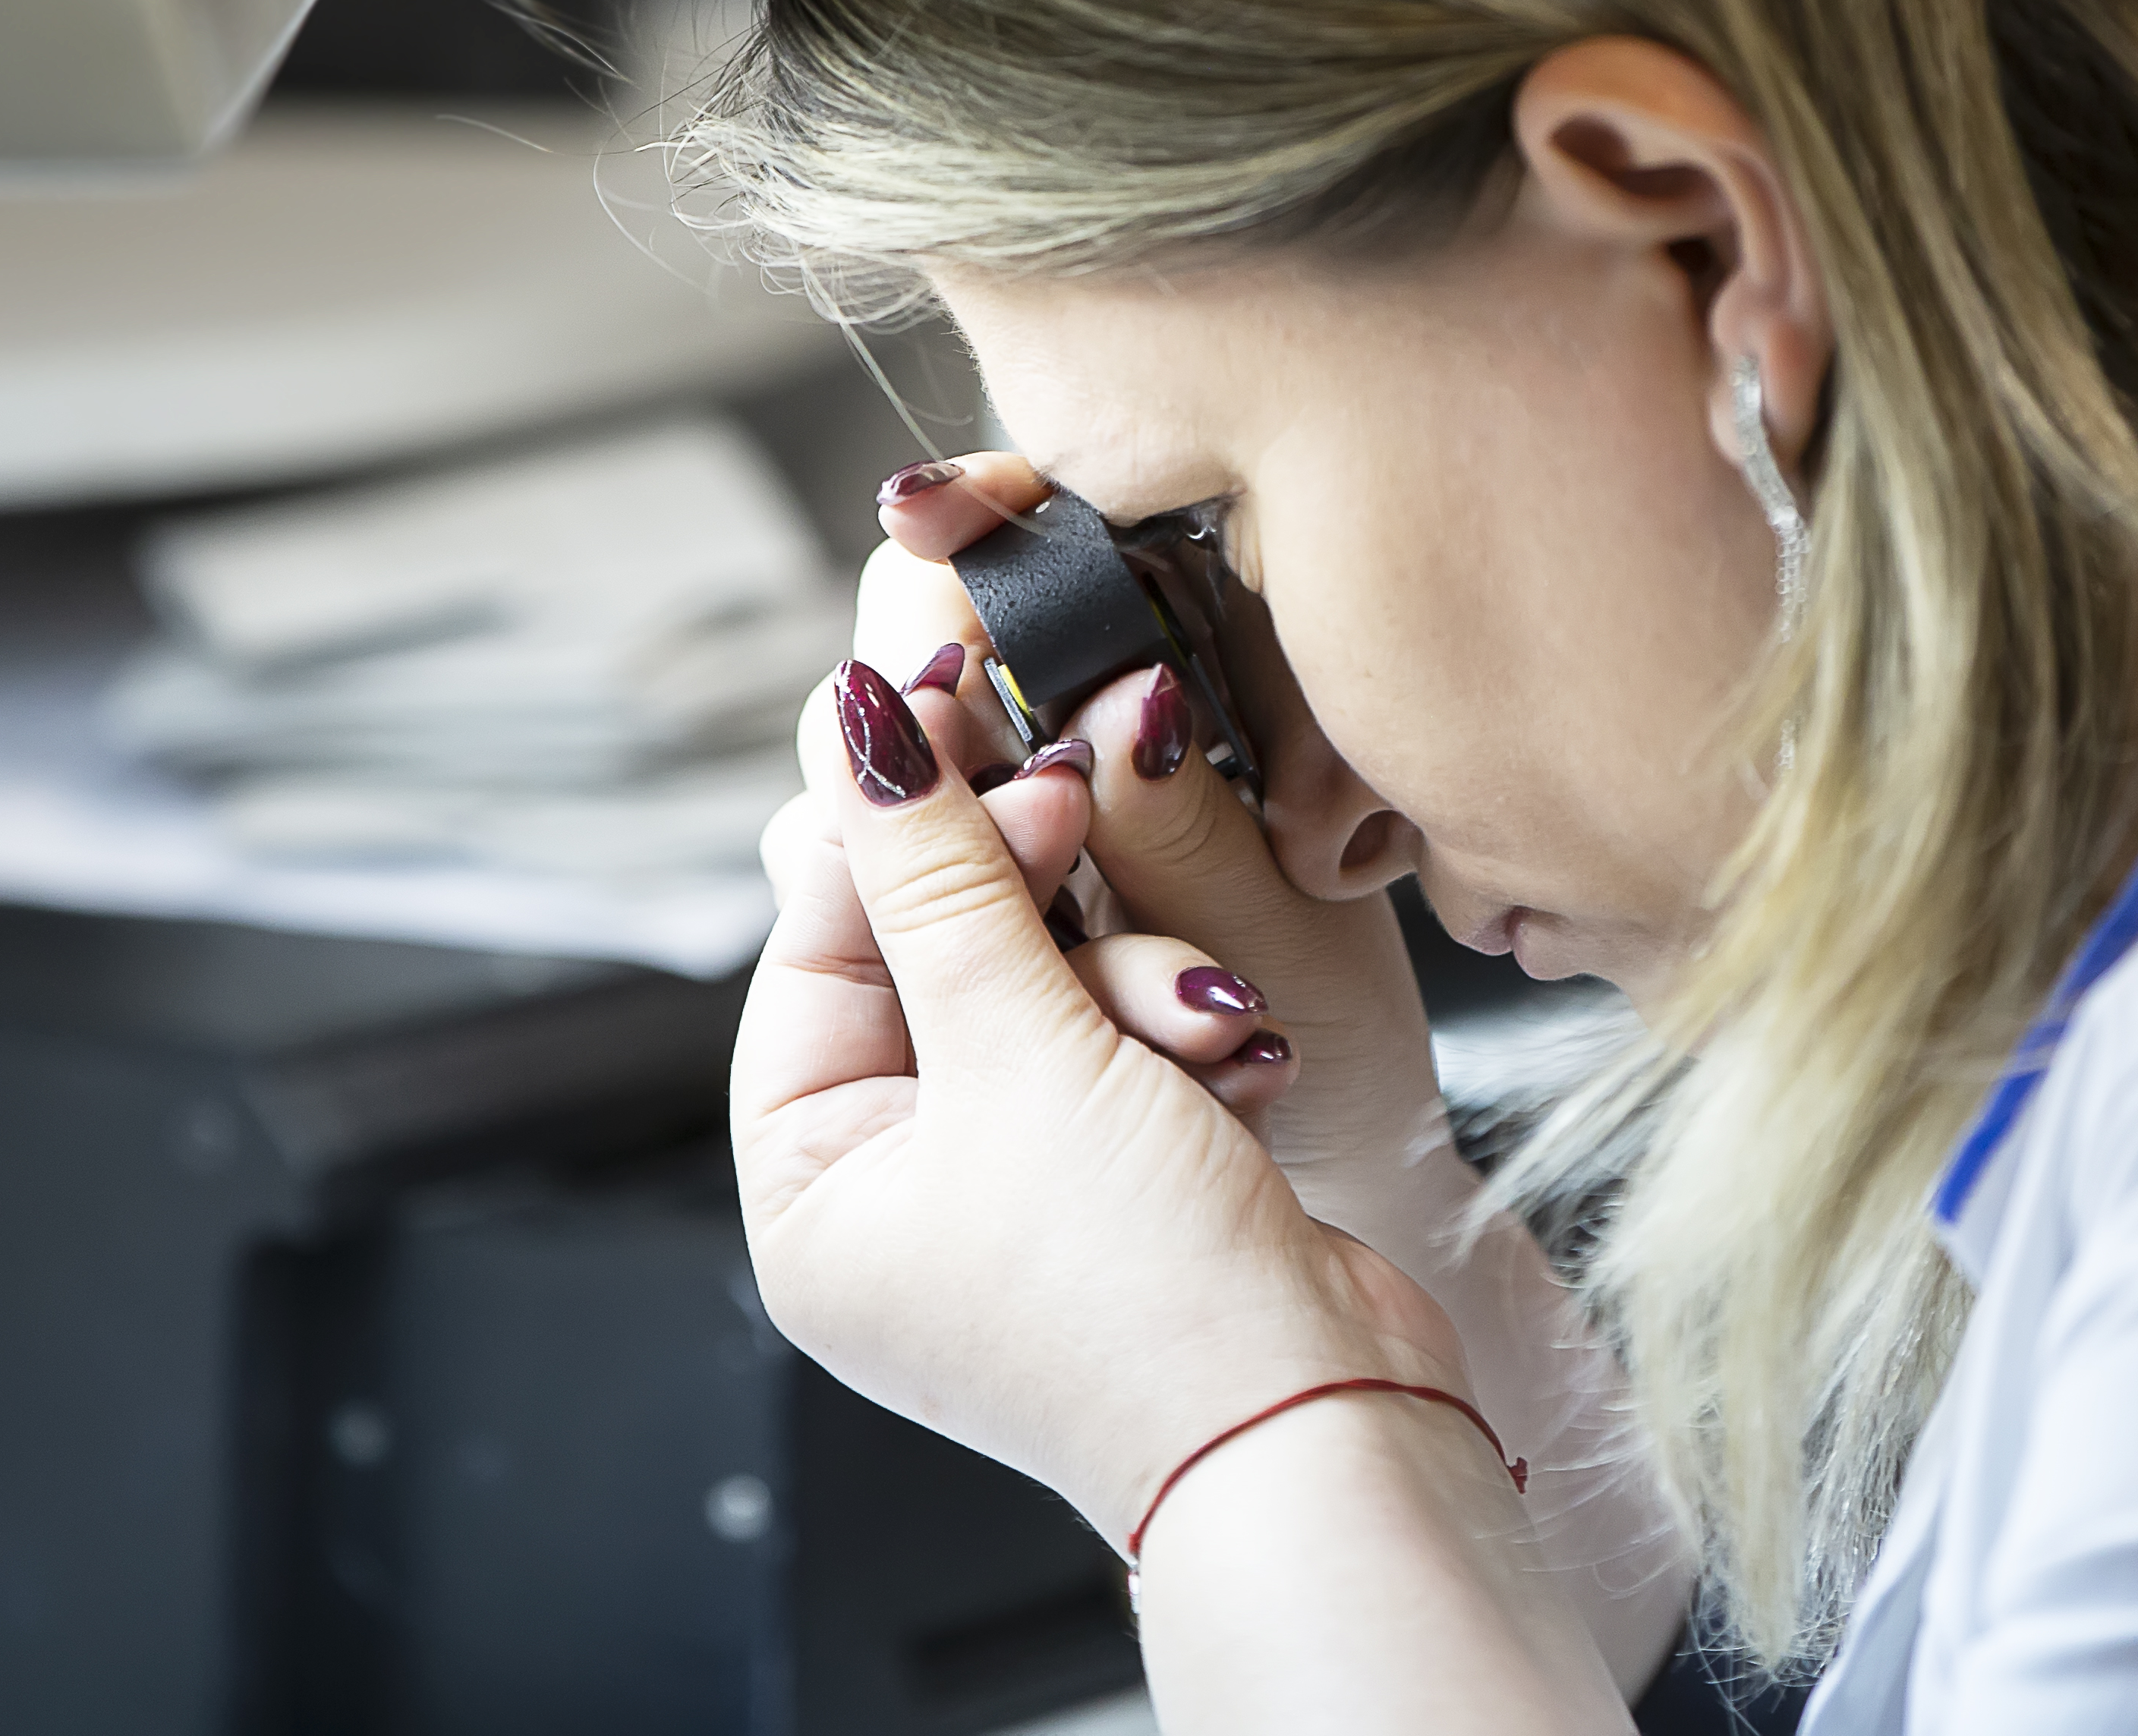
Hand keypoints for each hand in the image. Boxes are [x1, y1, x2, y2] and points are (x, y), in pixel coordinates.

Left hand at [731, 650, 1469, 1536]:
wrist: (1323, 1431)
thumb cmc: (1146, 1298)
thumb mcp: (1020, 1051)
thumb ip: (941, 872)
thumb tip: (856, 726)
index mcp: (814, 1193)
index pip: (816, 943)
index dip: (893, 823)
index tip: (956, 706)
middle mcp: (897, 1197)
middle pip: (935, 956)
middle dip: (1033, 901)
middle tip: (1081, 803)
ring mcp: (1014, 1191)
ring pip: (1046, 987)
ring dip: (1133, 976)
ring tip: (1206, 1013)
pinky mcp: (1125, 1177)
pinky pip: (1123, 1043)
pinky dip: (1179, 1030)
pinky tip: (1242, 1049)